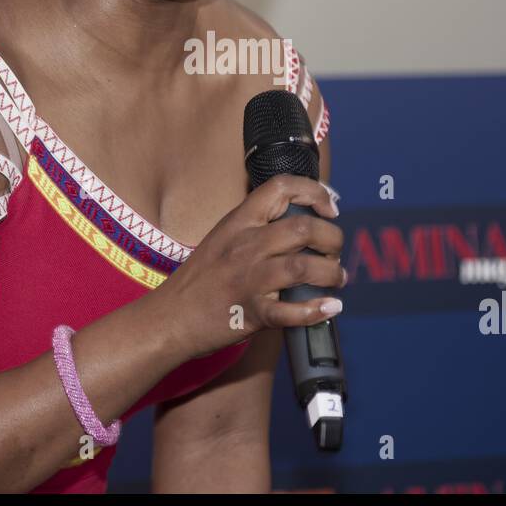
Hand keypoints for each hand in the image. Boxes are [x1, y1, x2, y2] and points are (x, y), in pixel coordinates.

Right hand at [157, 175, 345, 360]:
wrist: (169, 317)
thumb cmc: (198, 279)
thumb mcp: (223, 238)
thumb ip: (256, 228)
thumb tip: (301, 226)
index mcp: (239, 222)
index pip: (281, 187)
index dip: (314, 192)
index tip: (329, 210)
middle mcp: (245, 245)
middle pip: (303, 228)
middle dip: (332, 238)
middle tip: (335, 251)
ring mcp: (248, 279)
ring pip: (303, 266)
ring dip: (331, 273)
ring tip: (336, 278)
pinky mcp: (252, 312)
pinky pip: (291, 311)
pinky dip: (316, 310)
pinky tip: (328, 308)